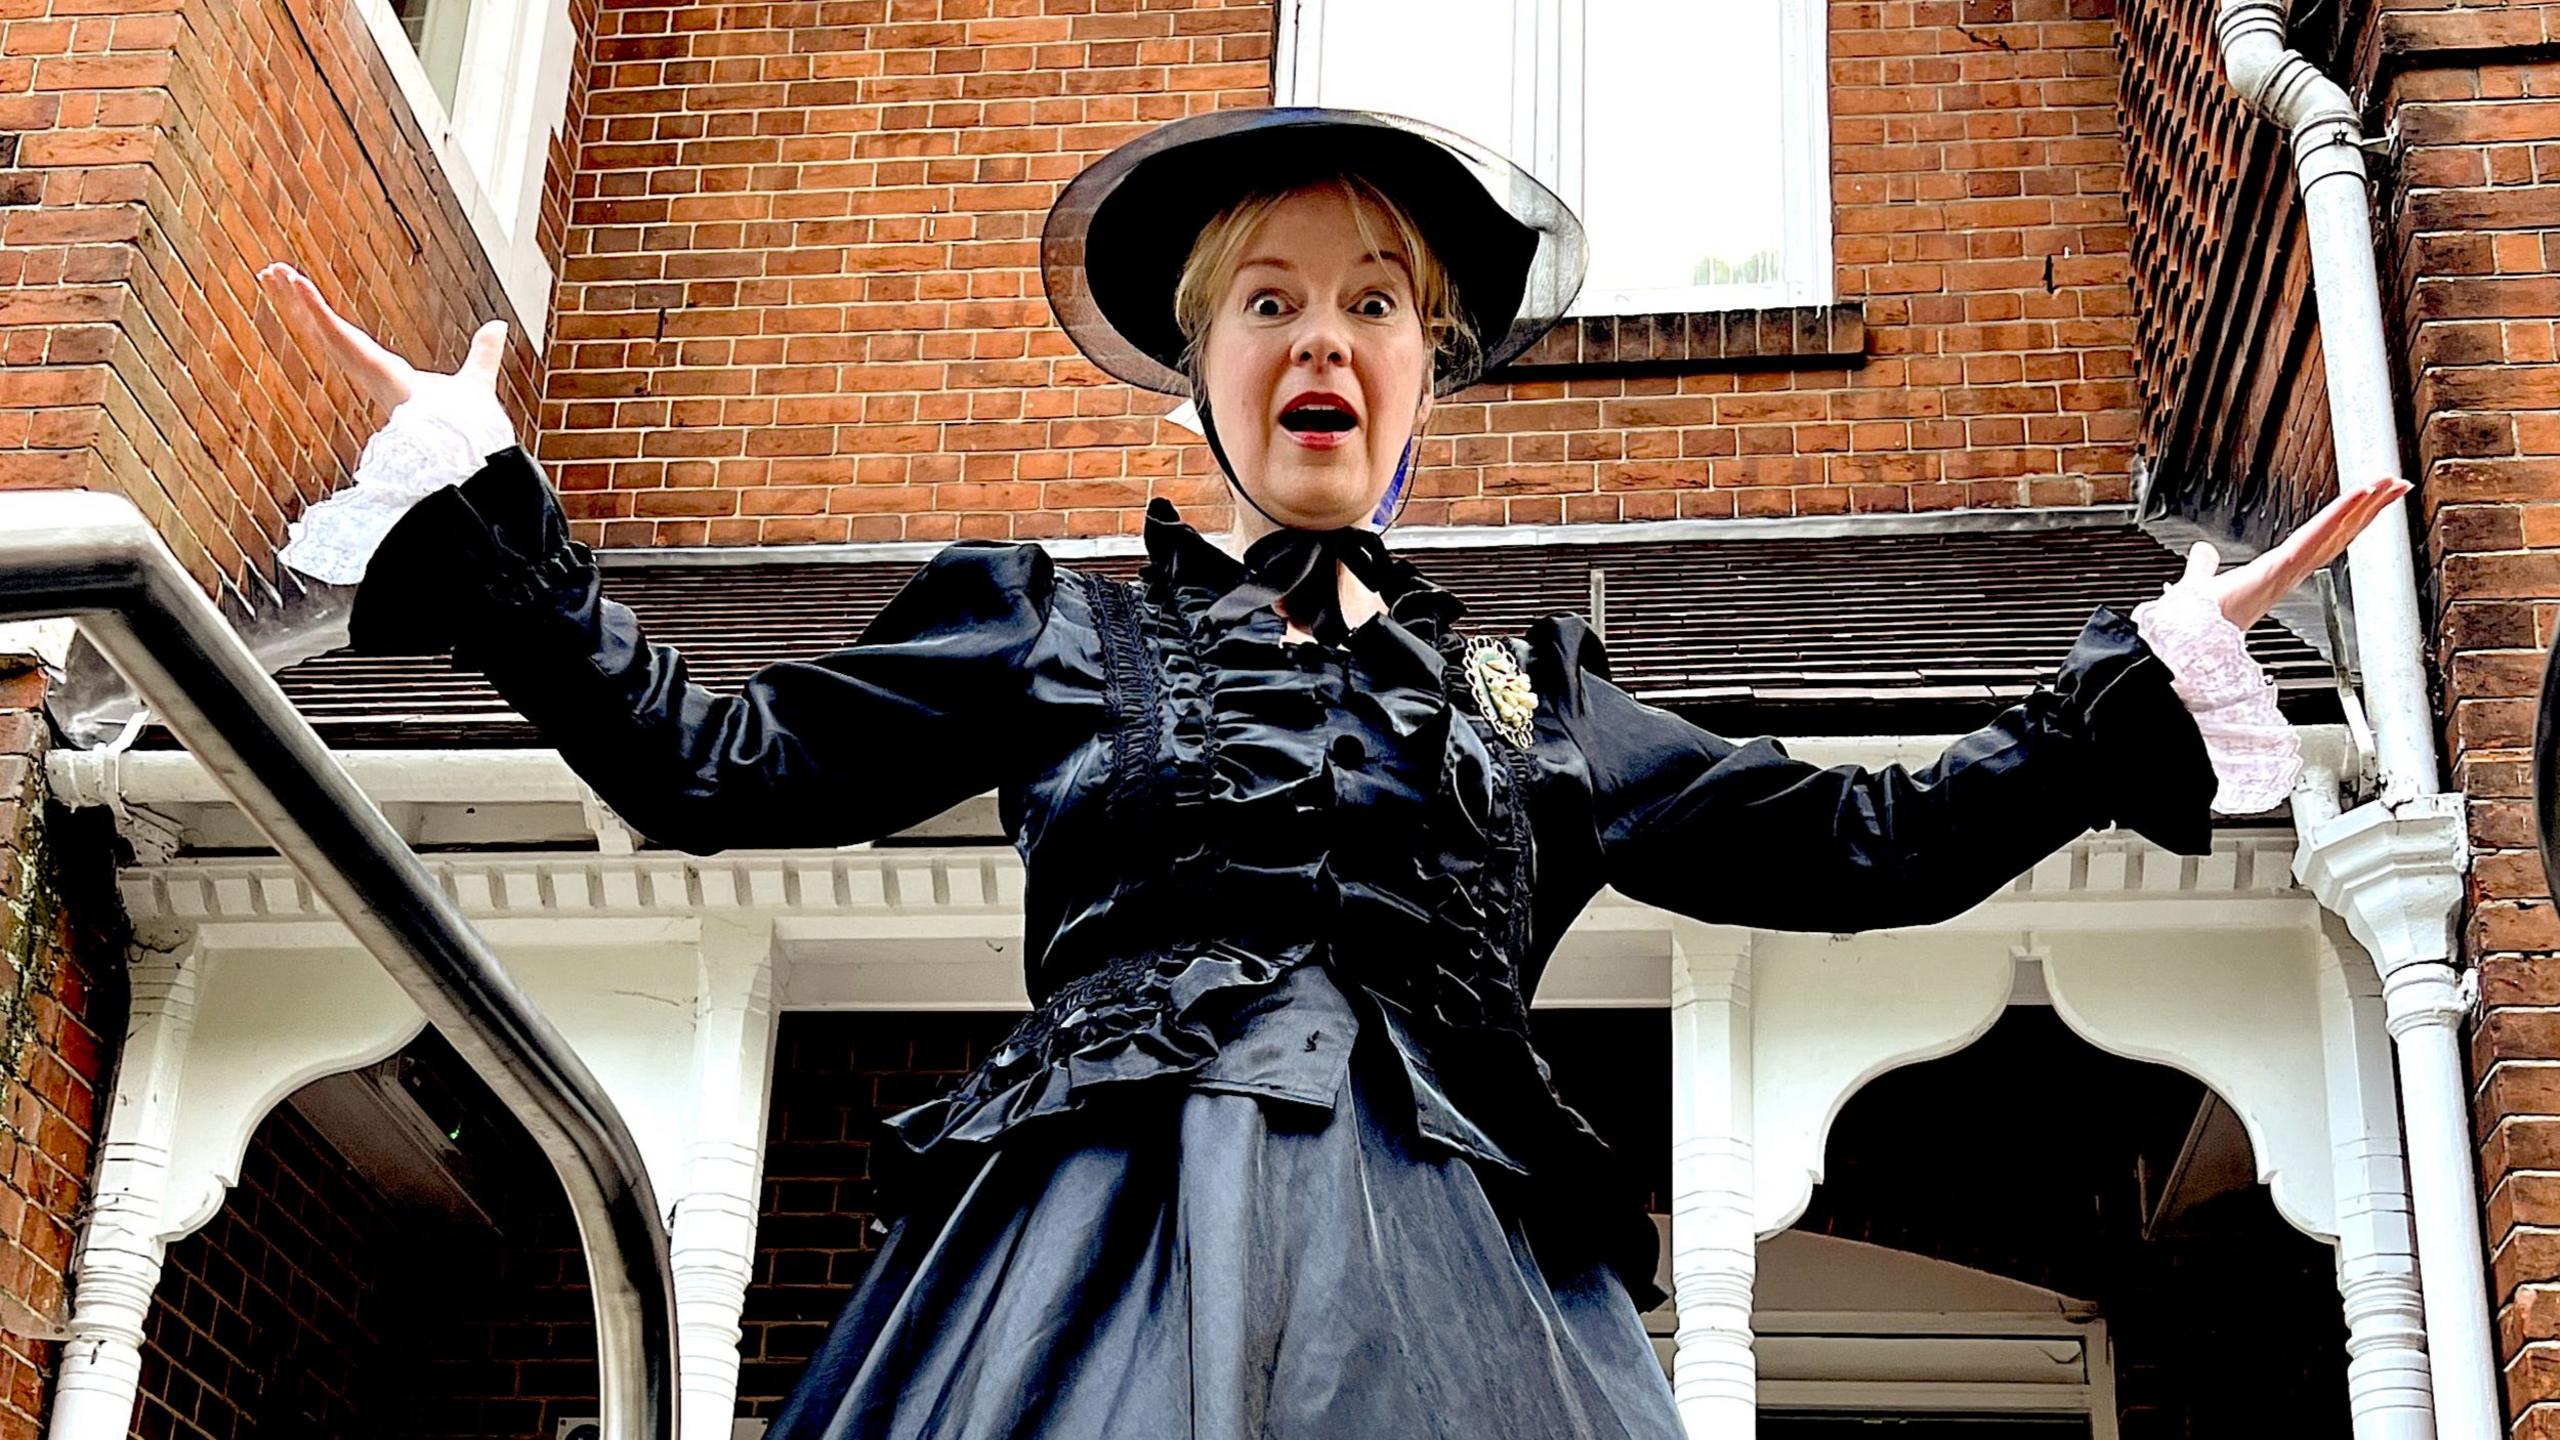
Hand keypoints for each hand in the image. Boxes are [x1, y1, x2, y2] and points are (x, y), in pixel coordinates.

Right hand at [257, 261, 507, 415]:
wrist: (463, 444)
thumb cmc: (466, 426)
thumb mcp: (476, 376)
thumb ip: (484, 352)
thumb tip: (499, 328)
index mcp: (387, 372)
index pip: (347, 339)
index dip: (325, 318)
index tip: (307, 300)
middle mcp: (368, 370)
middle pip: (324, 330)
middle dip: (298, 303)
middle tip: (272, 275)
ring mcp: (362, 368)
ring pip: (321, 328)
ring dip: (295, 299)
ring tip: (271, 271)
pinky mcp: (364, 364)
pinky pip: (332, 331)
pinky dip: (313, 307)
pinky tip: (294, 284)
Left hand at [2181, 476, 2414, 629]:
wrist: (2189, 641)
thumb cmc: (2199, 622)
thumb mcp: (2202, 584)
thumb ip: (2203, 568)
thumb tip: (2201, 552)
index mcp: (2277, 572)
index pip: (2322, 540)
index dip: (2347, 522)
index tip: (2367, 503)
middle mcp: (2290, 572)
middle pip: (2340, 535)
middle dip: (2370, 510)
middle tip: (2396, 487)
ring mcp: (2289, 570)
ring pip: (2335, 532)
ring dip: (2364, 507)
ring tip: (2389, 484)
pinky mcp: (2280, 567)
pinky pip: (2314, 536)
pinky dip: (2336, 515)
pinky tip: (2358, 495)